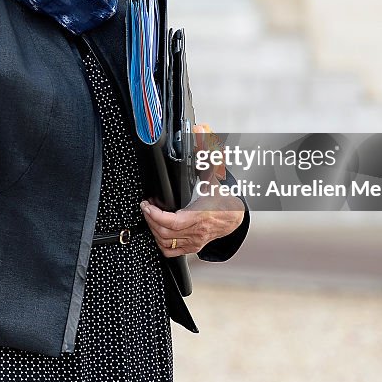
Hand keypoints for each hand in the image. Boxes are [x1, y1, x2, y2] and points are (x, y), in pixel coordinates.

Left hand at [141, 122, 243, 256]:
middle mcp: (197, 232)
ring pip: (165, 243)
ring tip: (150, 215)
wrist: (235, 216)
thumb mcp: (214, 173)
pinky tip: (157, 229)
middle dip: (150, 219)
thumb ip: (206, 151)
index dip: (155, 215)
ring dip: (153, 229)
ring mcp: (194, 242)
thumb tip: (200, 129)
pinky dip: (160, 242)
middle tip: (146, 206)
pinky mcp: (192, 247)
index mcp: (200, 215)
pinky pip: (170, 251)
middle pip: (164, 232)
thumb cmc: (222, 197)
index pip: (173, 222)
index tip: (146, 204)